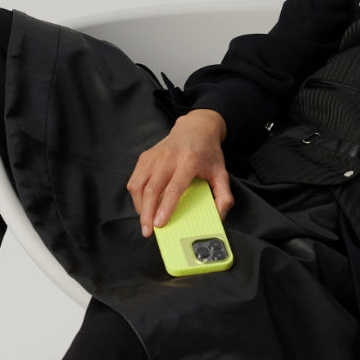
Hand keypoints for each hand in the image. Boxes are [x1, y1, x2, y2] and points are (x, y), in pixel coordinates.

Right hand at [126, 108, 232, 236]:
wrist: (196, 128)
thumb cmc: (208, 154)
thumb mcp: (222, 174)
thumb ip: (224, 197)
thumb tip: (218, 218)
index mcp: (189, 160)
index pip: (174, 188)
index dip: (165, 208)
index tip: (159, 224)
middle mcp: (169, 157)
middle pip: (152, 189)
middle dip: (147, 213)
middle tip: (148, 231)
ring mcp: (154, 156)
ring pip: (139, 185)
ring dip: (139, 207)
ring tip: (145, 222)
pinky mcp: (145, 157)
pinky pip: (135, 180)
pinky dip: (136, 197)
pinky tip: (143, 207)